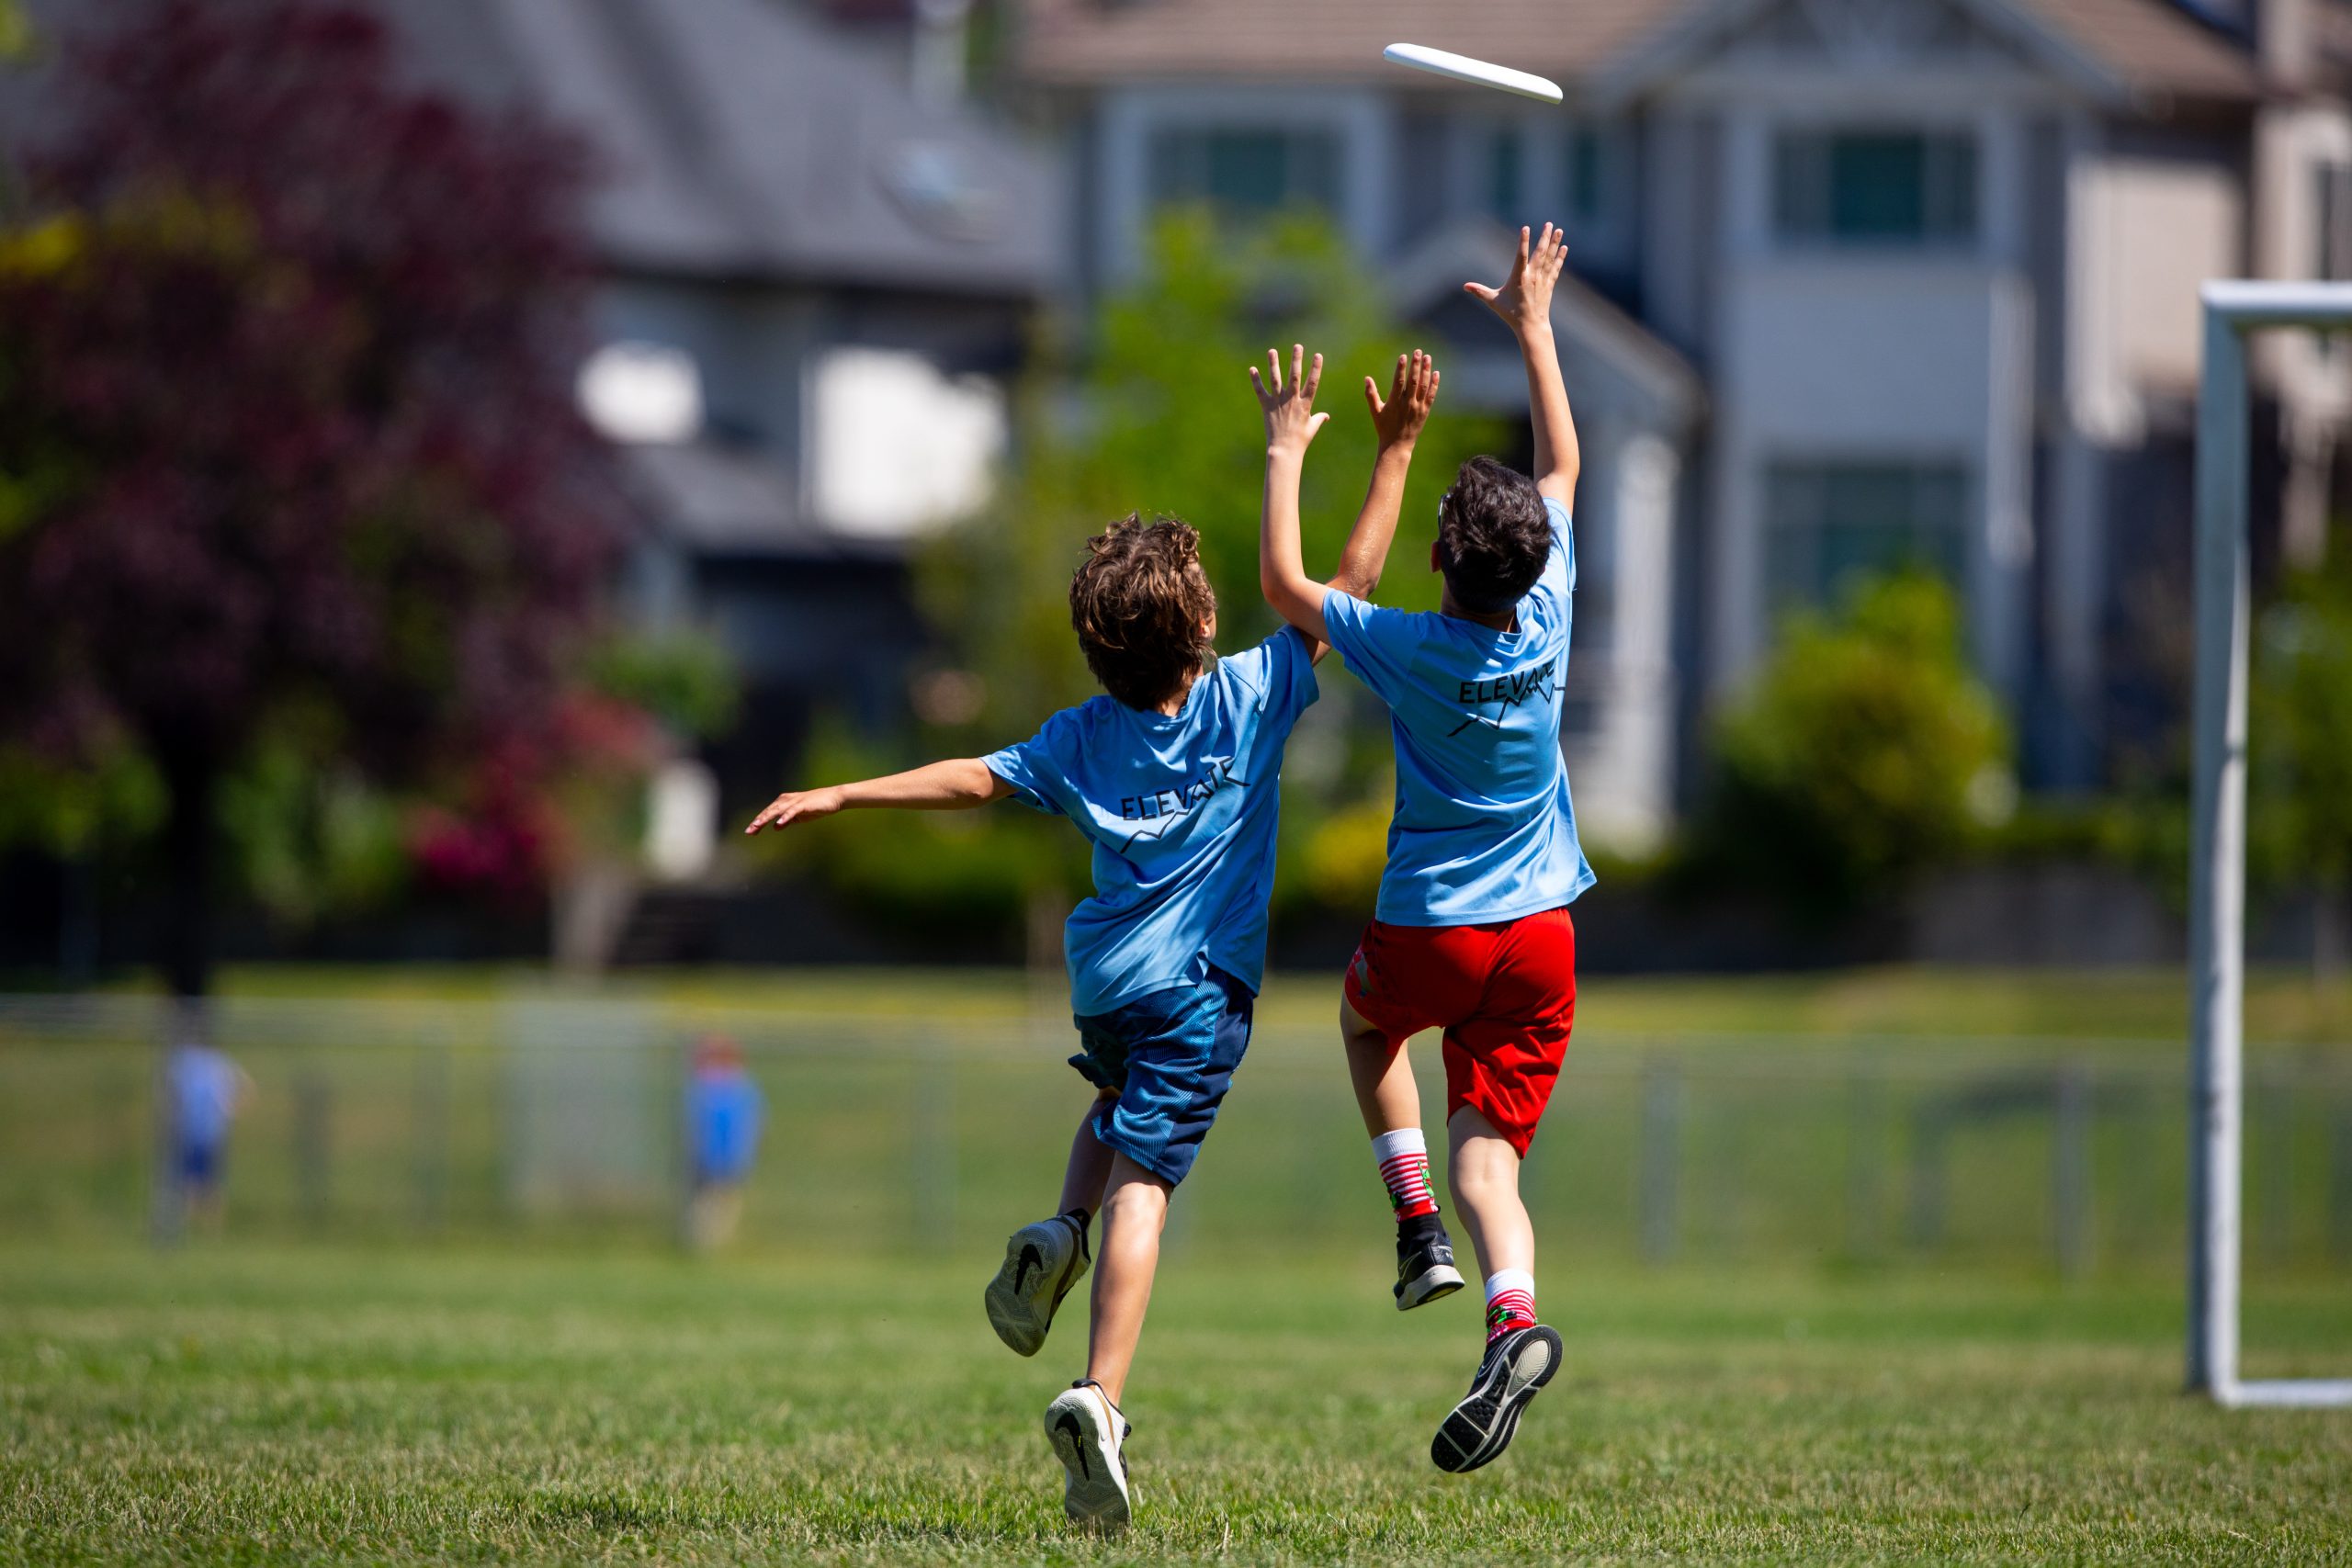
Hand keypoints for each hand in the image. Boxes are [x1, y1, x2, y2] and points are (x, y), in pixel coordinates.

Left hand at [743, 785, 843, 834]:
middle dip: (758, 821)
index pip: (768, 813)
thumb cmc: (816, 806)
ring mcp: (795, 801)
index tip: (749, 832)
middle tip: (748, 832)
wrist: (834, 798)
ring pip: (777, 810)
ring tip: (757, 826)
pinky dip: (785, 817)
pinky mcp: (803, 804)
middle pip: (769, 811)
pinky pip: (792, 811)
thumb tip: (775, 827)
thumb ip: (787, 820)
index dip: (758, 822)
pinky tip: (778, 823)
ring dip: (766, 818)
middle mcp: (786, 800)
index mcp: (784, 802)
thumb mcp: (799, 816)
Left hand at [1250, 343, 1327, 456]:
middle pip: (1294, 376)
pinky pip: (1260, 391)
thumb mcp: (1312, 428)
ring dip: (1273, 364)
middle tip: (1297, 346)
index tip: (1318, 355)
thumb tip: (1326, 416)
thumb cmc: (1300, 441)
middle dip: (1296, 360)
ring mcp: (1278, 403)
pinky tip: (1252, 369)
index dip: (1316, 368)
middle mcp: (1292, 401)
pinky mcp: (1267, 407)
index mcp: (1305, 404)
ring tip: (1272, 351)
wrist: (1284, 451)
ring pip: (1275, 380)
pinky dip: (1255, 380)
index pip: (1312, 383)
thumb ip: (1319, 419)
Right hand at [1364, 349, 1438, 450]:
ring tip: (1427, 357)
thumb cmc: (1384, 428)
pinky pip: (1431, 395)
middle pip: (1413, 381)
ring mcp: (1418, 407)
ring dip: (1426, 371)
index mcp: (1394, 402)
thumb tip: (1367, 378)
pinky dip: (1434, 384)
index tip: (1403, 356)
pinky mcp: (1425, 411)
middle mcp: (1407, 404)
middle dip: (1416, 365)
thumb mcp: (1375, 411)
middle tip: (1418, 351)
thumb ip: (1371, 394)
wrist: (1397, 445)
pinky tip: (1436, 373)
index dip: (1401, 368)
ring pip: (1424, 386)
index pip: (1399, 382)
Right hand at [1464, 223, 1567, 338]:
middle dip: (1545, 237)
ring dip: (1554, 243)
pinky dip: (1559, 258)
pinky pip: (1555, 268)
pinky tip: (1564, 248)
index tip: (1525, 228)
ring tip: (1559, 230)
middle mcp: (1533, 276)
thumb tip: (1465, 286)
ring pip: (1549, 258)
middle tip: (1549, 224)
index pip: (1521, 255)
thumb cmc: (1510, 314)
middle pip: (1540, 253)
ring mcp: (1543, 280)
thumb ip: (1480, 291)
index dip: (1523, 241)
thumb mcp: (1493, 301)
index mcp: (1519, 277)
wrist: (1531, 326)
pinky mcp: (1549, 285)